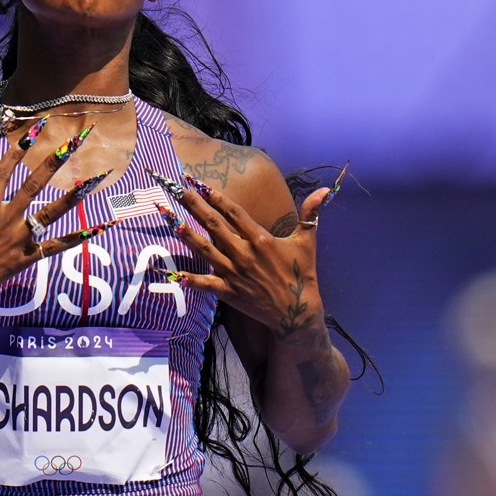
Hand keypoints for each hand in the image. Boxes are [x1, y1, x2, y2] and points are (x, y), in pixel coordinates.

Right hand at [0, 122, 114, 310]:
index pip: (4, 171)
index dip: (17, 150)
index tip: (32, 133)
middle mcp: (6, 218)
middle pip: (34, 185)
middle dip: (53, 163)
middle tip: (70, 145)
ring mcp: (18, 239)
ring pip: (50, 213)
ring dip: (71, 197)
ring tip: (91, 182)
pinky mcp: (25, 257)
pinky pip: (55, 247)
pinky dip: (76, 239)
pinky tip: (96, 229)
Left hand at [160, 181, 331, 339]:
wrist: (297, 313)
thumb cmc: (301, 275)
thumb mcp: (307, 242)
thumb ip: (311, 214)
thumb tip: (325, 190)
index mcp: (261, 239)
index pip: (234, 213)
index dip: (216, 196)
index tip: (200, 183)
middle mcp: (245, 254)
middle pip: (215, 225)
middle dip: (195, 206)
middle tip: (178, 190)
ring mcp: (235, 273)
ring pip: (206, 250)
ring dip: (187, 235)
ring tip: (170, 221)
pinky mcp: (229, 292)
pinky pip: (206, 284)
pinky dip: (191, 279)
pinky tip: (174, 273)